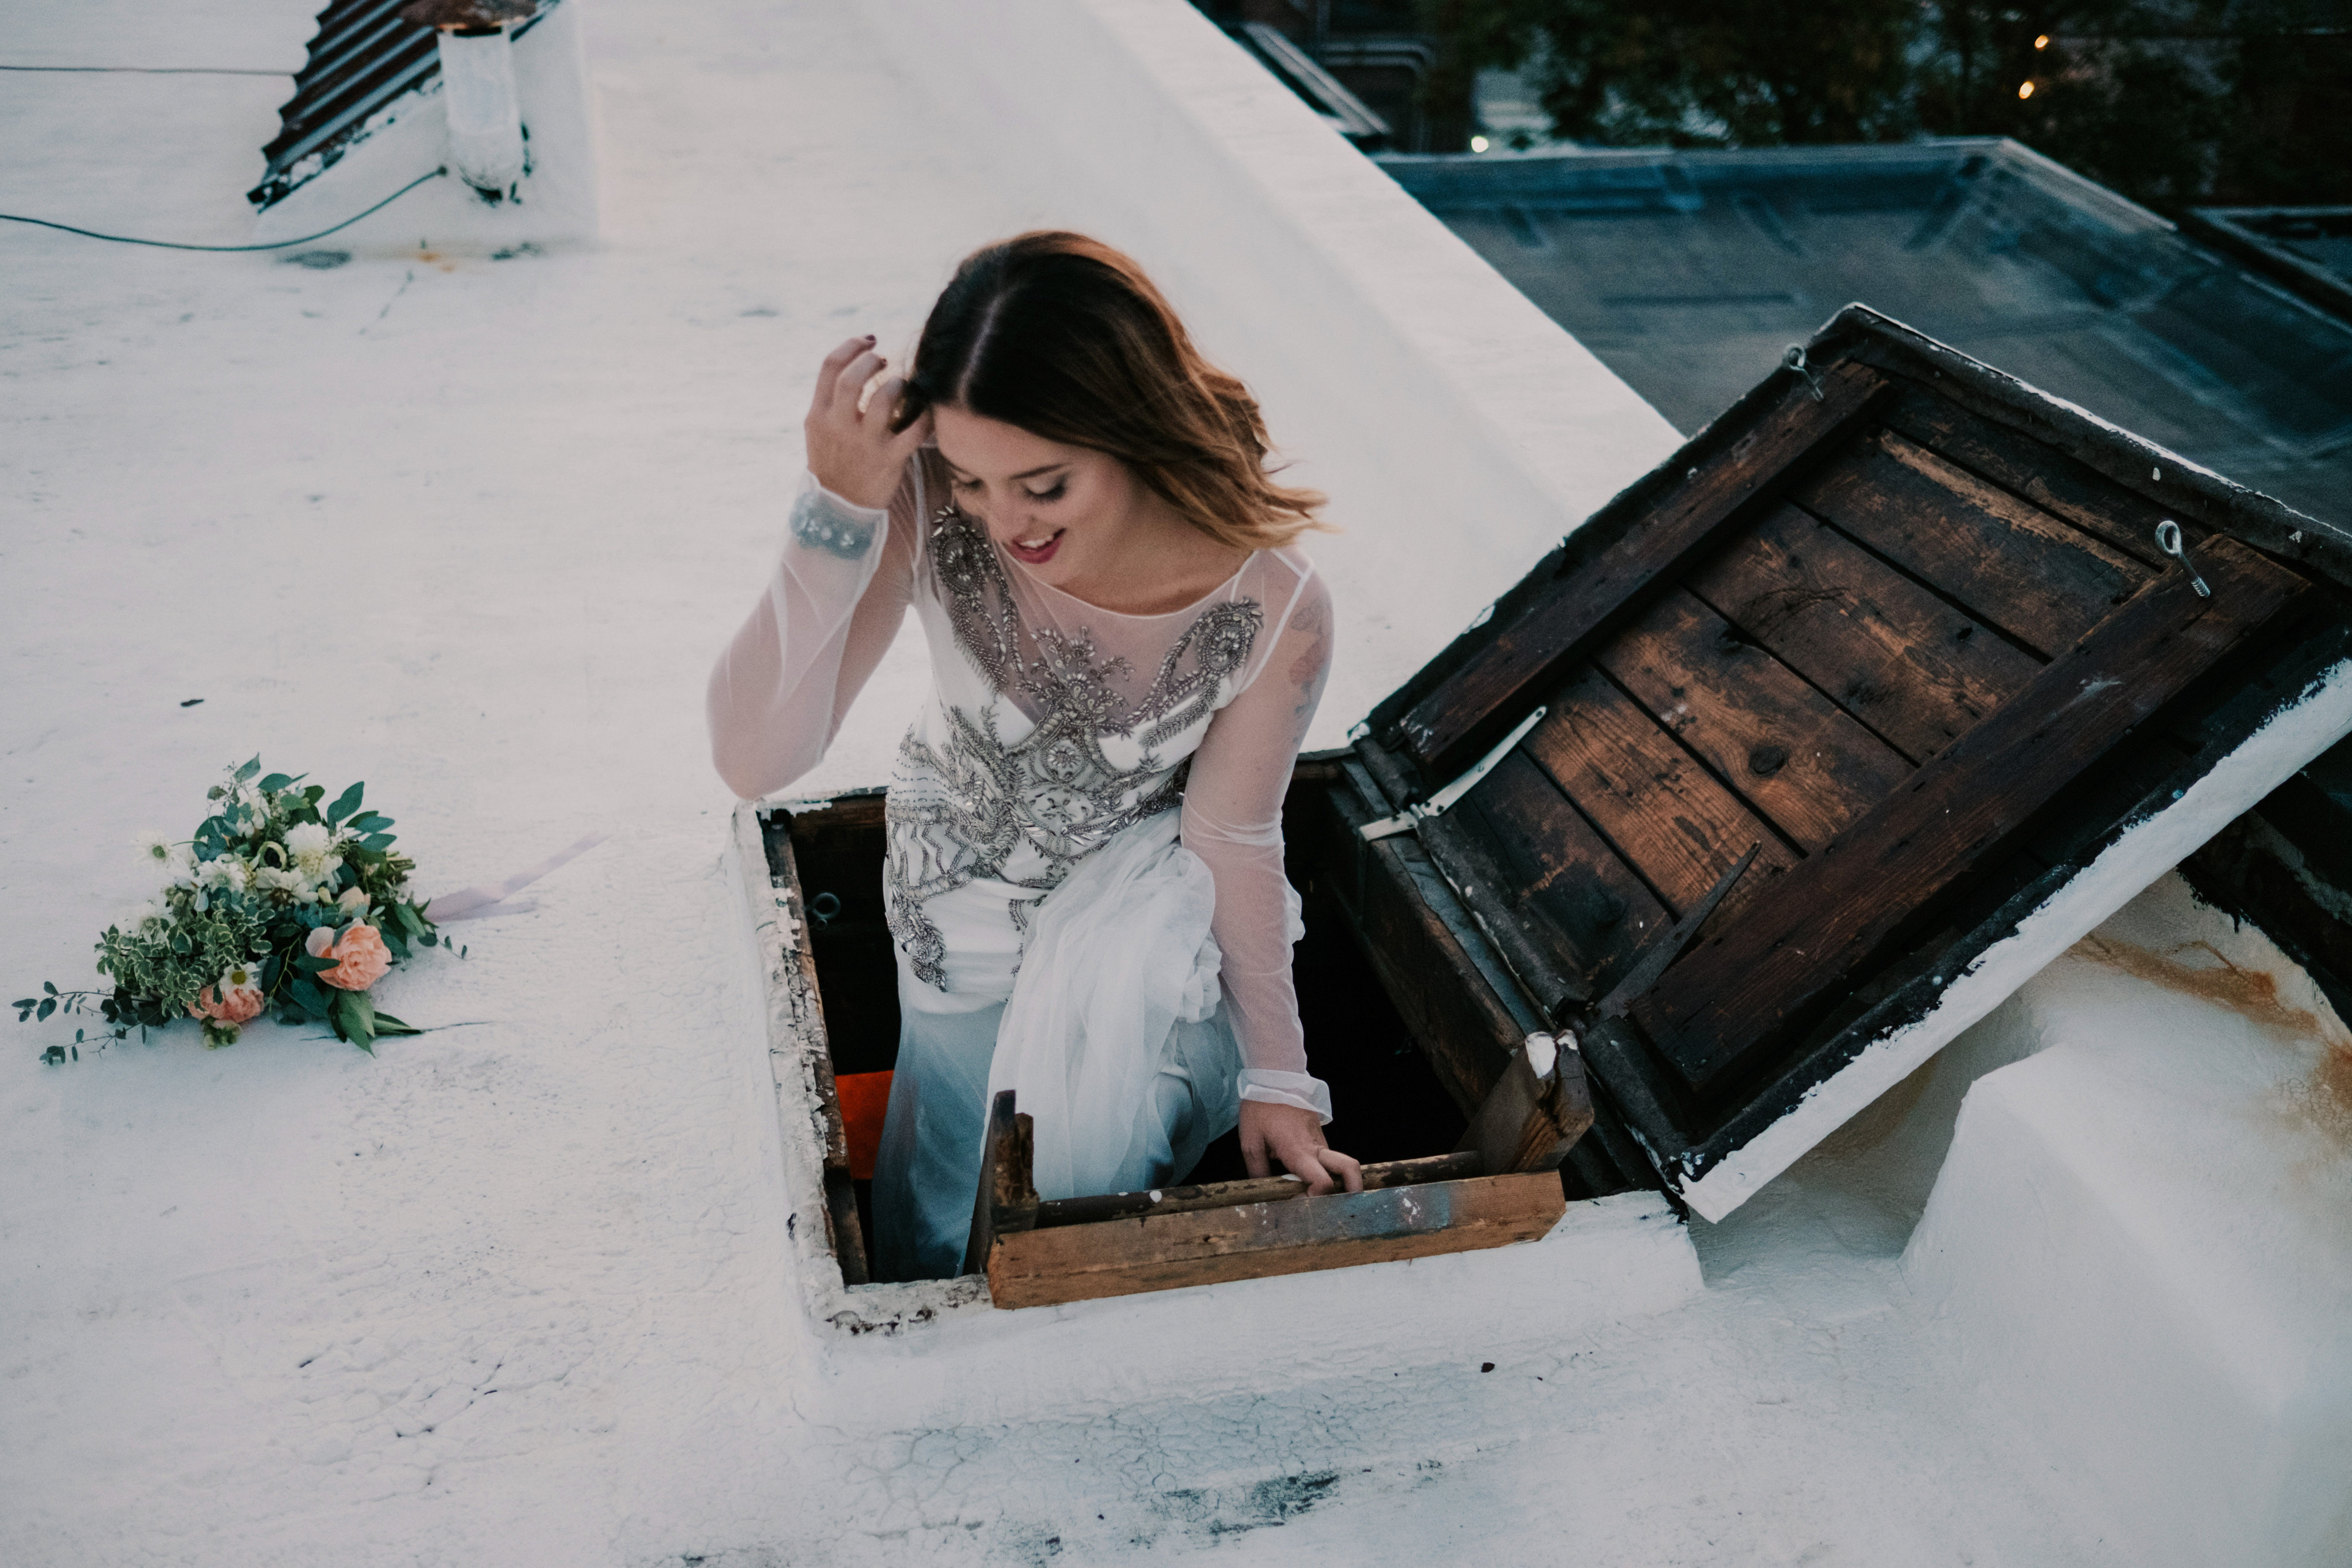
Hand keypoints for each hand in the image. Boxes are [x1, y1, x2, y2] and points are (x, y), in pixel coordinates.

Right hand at [804, 335, 929, 510]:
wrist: (838, 510)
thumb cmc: (833, 463)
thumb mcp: (818, 430)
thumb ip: (831, 399)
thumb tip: (855, 363)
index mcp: (818, 415)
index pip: (830, 366)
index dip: (852, 345)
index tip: (869, 340)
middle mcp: (838, 426)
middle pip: (853, 378)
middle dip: (872, 360)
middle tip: (884, 359)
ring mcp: (864, 444)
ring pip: (885, 398)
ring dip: (898, 384)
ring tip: (901, 385)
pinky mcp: (889, 460)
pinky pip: (914, 430)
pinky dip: (926, 416)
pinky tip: (927, 411)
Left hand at [1239, 1099, 1361, 1195]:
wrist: (1274, 1076)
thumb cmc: (1261, 1106)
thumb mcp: (1250, 1141)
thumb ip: (1257, 1170)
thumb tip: (1263, 1190)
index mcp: (1299, 1151)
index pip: (1321, 1182)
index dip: (1315, 1200)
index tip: (1299, 1204)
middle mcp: (1316, 1147)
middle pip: (1349, 1169)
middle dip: (1353, 1189)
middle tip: (1342, 1205)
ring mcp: (1320, 1140)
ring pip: (1337, 1165)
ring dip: (1333, 1181)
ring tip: (1315, 1195)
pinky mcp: (1318, 1135)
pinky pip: (1325, 1156)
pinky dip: (1321, 1169)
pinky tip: (1303, 1176)